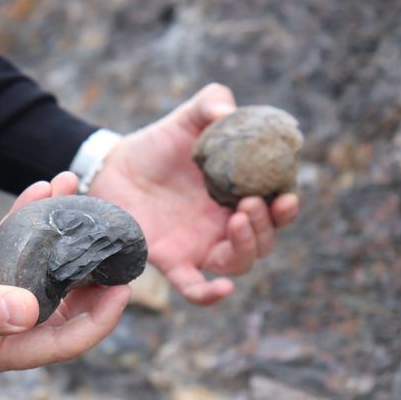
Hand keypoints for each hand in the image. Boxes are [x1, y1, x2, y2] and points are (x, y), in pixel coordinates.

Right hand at [0, 173, 129, 376]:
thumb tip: (31, 309)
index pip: (62, 341)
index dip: (97, 318)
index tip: (124, 287)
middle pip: (60, 304)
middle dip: (87, 271)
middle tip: (112, 234)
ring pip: (36, 269)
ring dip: (57, 233)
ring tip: (76, 189)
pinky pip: (7, 247)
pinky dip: (23, 221)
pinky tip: (39, 191)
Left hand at [89, 83, 299, 304]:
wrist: (114, 165)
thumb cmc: (158, 143)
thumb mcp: (188, 117)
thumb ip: (212, 104)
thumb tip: (228, 112)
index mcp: (239, 196)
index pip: (276, 211)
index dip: (286, 208)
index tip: (285, 195)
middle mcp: (225, 226)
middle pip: (264, 241)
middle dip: (267, 225)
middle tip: (250, 202)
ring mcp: (200, 246)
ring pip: (239, 263)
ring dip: (248, 246)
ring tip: (237, 218)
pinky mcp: (172, 260)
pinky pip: (194, 288)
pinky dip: (210, 295)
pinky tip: (222, 289)